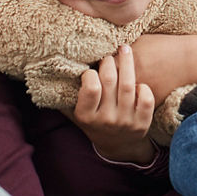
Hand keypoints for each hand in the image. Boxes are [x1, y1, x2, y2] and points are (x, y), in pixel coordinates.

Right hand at [72, 46, 156, 164]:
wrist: (117, 146)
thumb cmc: (94, 121)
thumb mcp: (76, 113)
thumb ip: (65, 96)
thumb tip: (50, 71)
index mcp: (86, 116)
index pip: (91, 88)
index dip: (91, 73)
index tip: (91, 69)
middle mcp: (106, 120)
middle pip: (110, 81)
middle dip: (109, 61)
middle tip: (108, 54)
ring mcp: (125, 122)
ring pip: (129, 85)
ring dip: (127, 63)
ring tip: (124, 49)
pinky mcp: (142, 123)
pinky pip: (146, 99)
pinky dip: (143, 86)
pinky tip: (137, 81)